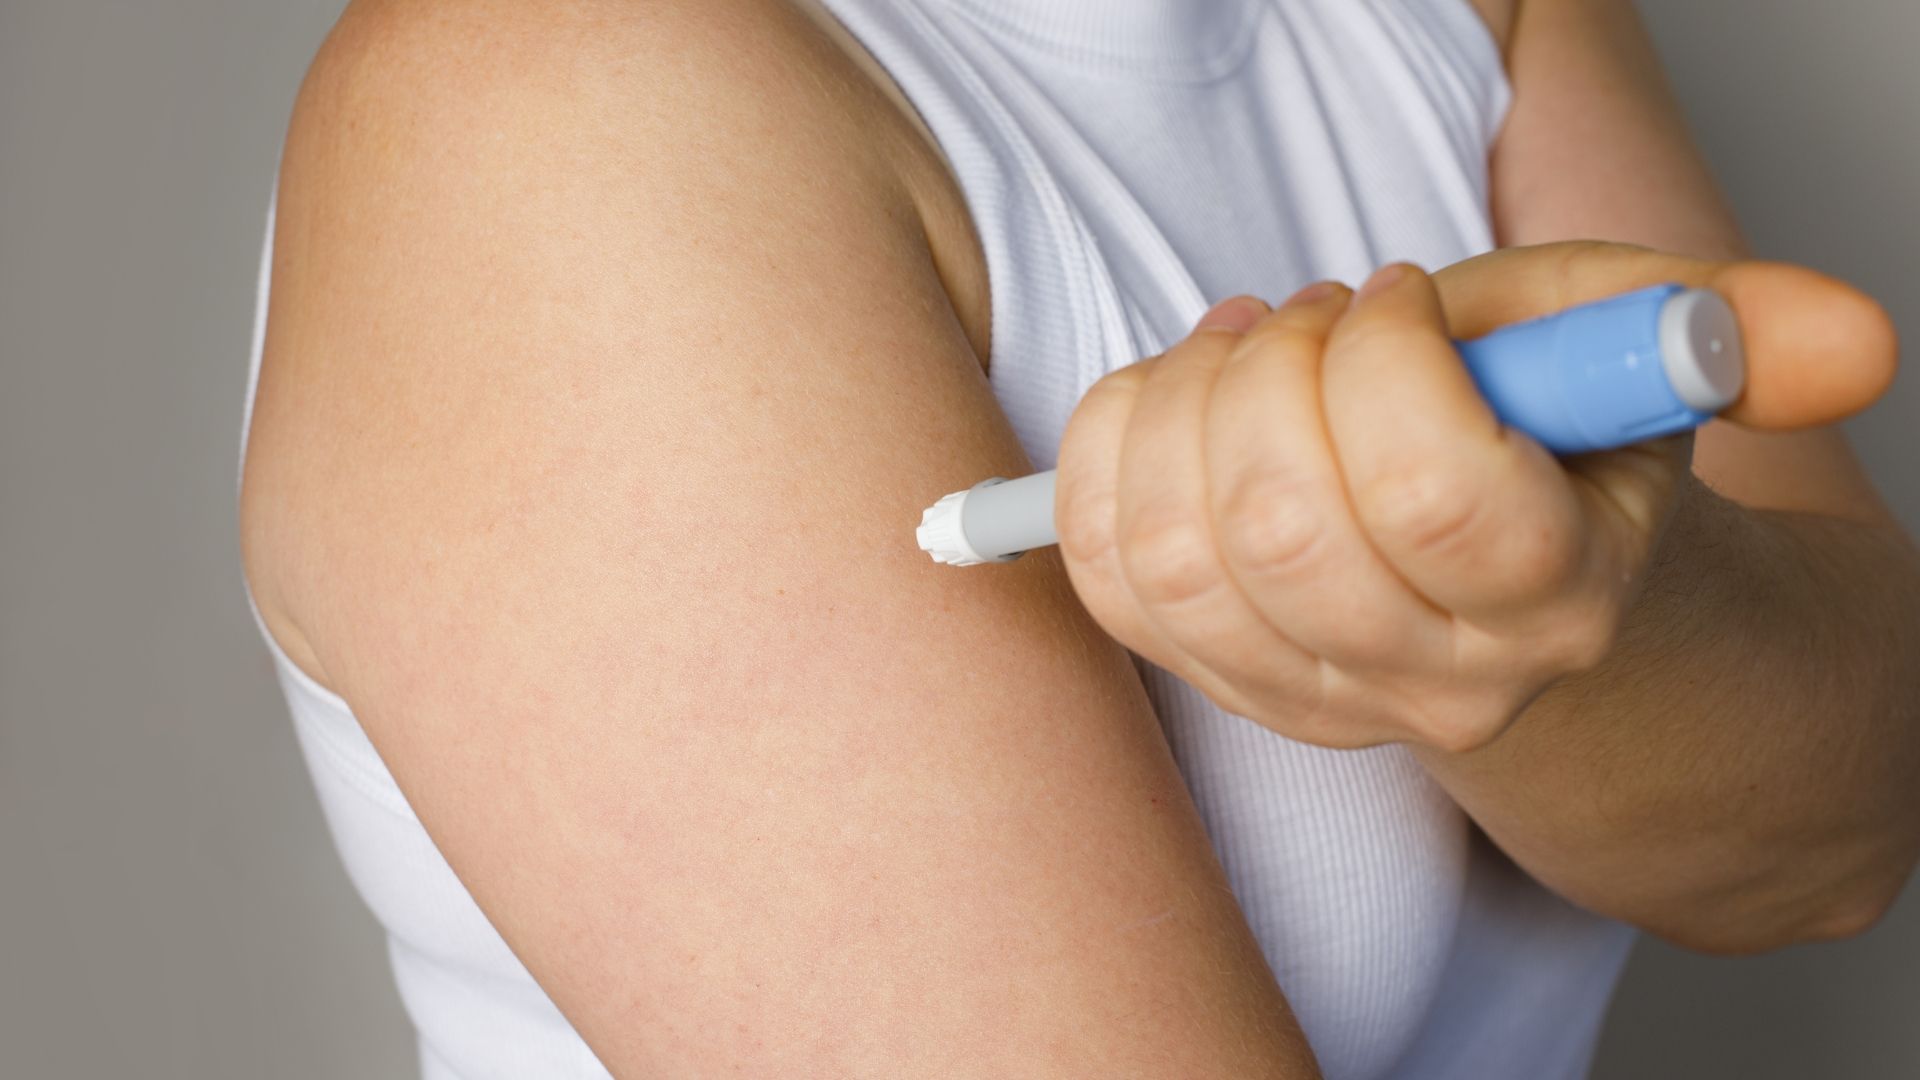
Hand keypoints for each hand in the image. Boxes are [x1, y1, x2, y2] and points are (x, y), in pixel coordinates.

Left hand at [1053, 241, 1895, 751]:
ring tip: (1243, 348)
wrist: (1501, 596)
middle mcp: (1428, 678)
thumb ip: (1729, 334)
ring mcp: (1307, 696)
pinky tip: (1173, 401)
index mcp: (1555, 597)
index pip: (1431, 490)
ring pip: (1174, 550)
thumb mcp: (1639, 364)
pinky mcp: (1211, 679)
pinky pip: (1105, 571)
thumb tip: (1852, 340)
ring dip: (1181, 402)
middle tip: (1311, 316)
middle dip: (1271, 370)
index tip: (1399, 296)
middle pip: (1284, 525)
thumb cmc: (1554, 453)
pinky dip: (1108, 453)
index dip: (1383, 359)